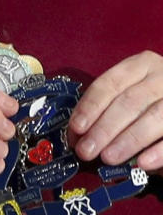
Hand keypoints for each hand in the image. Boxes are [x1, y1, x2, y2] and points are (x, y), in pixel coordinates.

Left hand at [69, 51, 162, 169]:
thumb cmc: (154, 99)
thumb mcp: (133, 93)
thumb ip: (109, 108)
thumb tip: (79, 134)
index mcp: (141, 64)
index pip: (110, 83)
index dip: (91, 106)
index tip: (76, 128)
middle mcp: (162, 75)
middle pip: (128, 102)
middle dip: (104, 128)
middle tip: (86, 151)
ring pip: (151, 117)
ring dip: (127, 141)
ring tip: (108, 158)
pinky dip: (158, 151)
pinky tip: (142, 164)